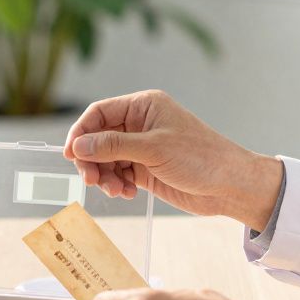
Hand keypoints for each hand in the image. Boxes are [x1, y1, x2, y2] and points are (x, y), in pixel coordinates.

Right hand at [63, 90, 282, 229]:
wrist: (229, 185)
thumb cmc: (200, 157)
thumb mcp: (153, 149)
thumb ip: (113, 145)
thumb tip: (78, 145)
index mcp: (143, 107)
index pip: (100, 113)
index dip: (81, 132)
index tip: (70, 154)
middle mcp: (140, 124)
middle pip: (98, 138)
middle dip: (92, 159)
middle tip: (91, 180)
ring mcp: (142, 147)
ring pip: (106, 159)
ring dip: (105, 175)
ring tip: (117, 190)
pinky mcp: (146, 169)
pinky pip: (119, 174)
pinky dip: (117, 184)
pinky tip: (128, 193)